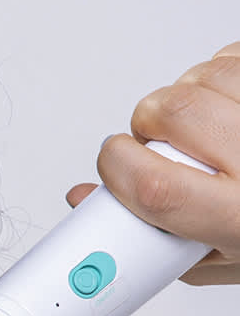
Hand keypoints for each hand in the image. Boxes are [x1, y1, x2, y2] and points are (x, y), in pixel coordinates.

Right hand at [66, 42, 239, 284]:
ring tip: (203, 127)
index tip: (112, 167)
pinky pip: (232, 56)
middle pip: (173, 113)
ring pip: (201, 76)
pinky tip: (230, 106)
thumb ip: (153, 238)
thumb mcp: (226, 259)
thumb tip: (89, 202)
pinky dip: (219, 73)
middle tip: (162, 146)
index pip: (159, 186)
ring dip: (184, 96)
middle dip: (147, 124)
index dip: (118, 167)